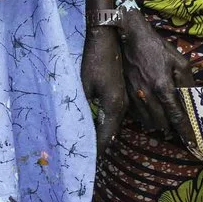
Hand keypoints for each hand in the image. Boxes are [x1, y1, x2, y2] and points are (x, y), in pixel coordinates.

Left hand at [82, 25, 128, 148]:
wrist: (110, 37)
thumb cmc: (94, 59)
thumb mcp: (83, 85)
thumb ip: (82, 107)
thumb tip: (76, 127)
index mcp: (114, 106)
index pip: (105, 137)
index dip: (97, 150)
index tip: (87, 164)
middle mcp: (123, 107)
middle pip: (112, 133)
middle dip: (100, 146)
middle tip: (86, 159)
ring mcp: (125, 100)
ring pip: (115, 125)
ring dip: (105, 135)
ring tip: (93, 147)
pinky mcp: (122, 93)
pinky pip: (116, 115)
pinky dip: (107, 124)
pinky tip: (99, 127)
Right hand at [115, 10, 192, 144]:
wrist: (130, 38)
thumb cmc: (157, 48)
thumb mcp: (179, 61)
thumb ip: (187, 82)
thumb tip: (192, 99)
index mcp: (163, 87)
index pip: (176, 116)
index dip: (184, 130)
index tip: (191, 141)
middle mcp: (148, 95)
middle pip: (161, 123)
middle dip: (171, 128)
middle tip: (178, 128)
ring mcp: (134, 96)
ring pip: (147, 121)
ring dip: (158, 124)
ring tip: (165, 121)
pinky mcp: (125, 94)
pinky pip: (136, 114)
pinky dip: (145, 117)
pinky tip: (151, 111)